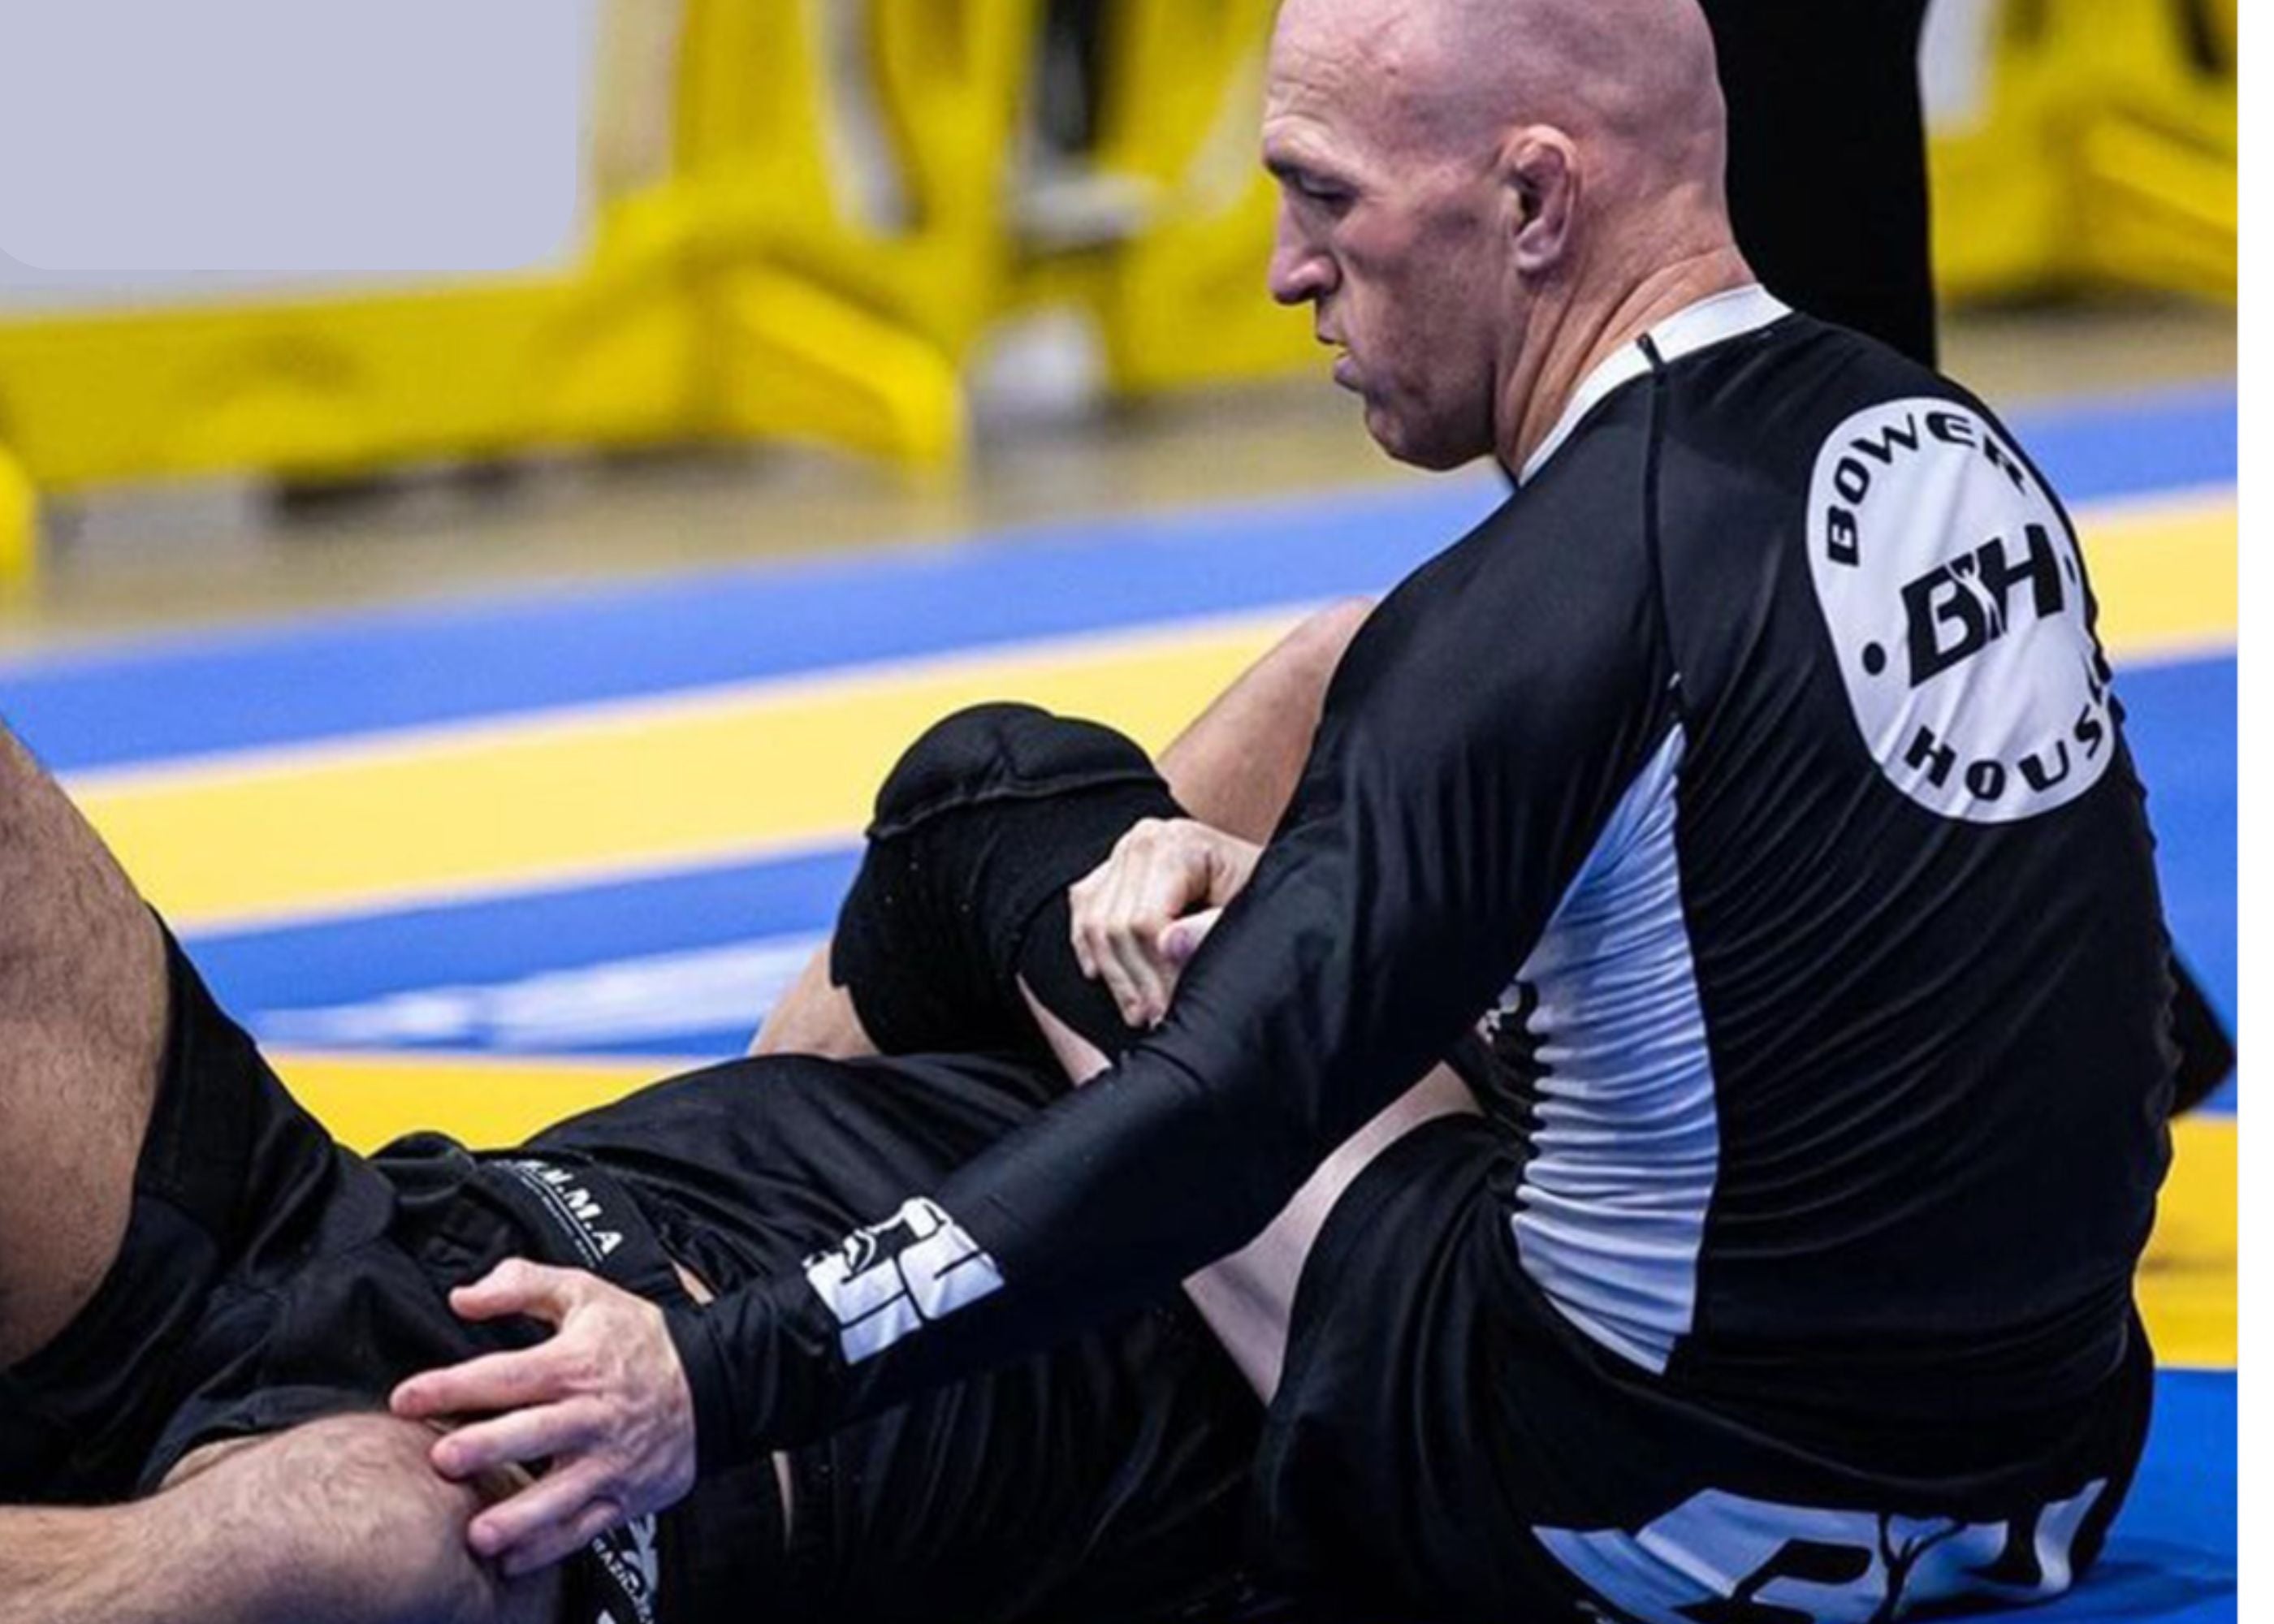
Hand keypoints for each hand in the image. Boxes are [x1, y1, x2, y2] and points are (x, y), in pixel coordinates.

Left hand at [389, 1259, 697, 1577]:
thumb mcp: (585, 1293)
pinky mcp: (625, 1493)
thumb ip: (521, 1284)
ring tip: (480, 1535)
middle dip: (488, 1447)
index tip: (407, 1398)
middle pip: (534, 1432)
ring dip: (520, 1515)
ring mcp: (610, 1459)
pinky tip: (514, 1561)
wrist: (714, 1382)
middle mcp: (591, 1414)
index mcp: (575, 1362)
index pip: (507, 1373)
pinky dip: (550, 1546)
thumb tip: (463, 1297)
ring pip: (562, 1491)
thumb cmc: (638, 1339)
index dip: (454, 1385)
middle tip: (444, 1460)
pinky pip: (586, 1525)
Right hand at [1068, 817, 1257, 1025]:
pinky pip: (1084, 911)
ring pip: (1094, 925)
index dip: (1156, 973)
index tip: (1171, 1009)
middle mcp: (1143, 841)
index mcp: (1177, 844)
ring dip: (1114, 974)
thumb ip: (1211, 930)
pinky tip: (1101, 977)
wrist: (1258, 876)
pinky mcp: (1111, 869)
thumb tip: (1168, 944)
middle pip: (1114, 925)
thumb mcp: (1249, 912)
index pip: (1145, 921)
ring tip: (1139, 1011)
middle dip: (1135, 981)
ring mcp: (1123, 852)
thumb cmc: (1257, 894)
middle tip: (1157, 1018)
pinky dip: (1090, 947)